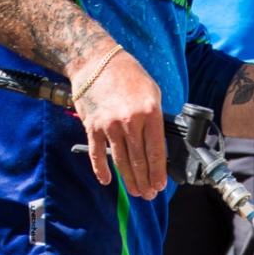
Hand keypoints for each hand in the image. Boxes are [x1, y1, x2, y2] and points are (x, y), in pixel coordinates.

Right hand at [68, 44, 166, 197]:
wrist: (96, 61)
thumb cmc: (127, 74)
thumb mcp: (152, 92)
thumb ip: (156, 119)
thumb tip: (159, 144)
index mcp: (149, 113)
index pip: (156, 151)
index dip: (158, 172)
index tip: (160, 185)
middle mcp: (130, 122)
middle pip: (139, 160)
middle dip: (145, 180)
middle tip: (148, 194)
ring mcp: (110, 126)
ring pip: (121, 161)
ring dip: (129, 179)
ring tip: (135, 191)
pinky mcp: (93, 127)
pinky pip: (98, 154)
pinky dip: (101, 170)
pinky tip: (107, 181)